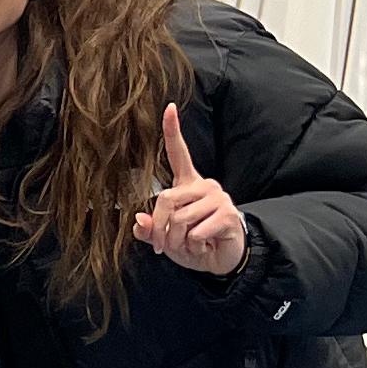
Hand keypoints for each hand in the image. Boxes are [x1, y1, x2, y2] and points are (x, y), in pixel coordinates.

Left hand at [134, 106, 245, 274]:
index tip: (169, 107)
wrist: (220, 259)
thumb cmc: (192, 243)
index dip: (173, 131)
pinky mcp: (227, 215)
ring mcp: (218, 198)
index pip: (179, 154)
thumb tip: (139, 220)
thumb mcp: (164, 238)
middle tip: (164, 246)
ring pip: (179, 220)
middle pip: (166, 200)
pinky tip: (205, 245)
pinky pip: (195, 232)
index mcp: (188, 184)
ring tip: (189, 244)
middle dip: (159, 229)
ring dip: (176, 241)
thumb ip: (149, 229)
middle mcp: (205, 186)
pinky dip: (194, 246)